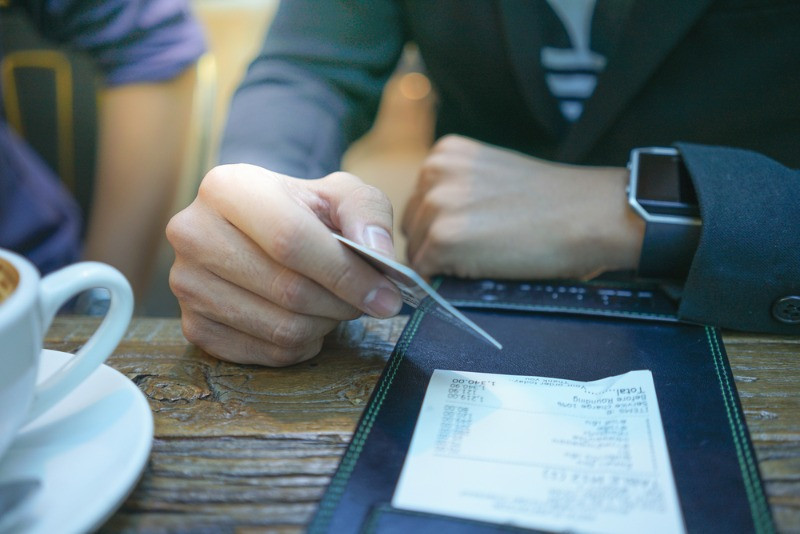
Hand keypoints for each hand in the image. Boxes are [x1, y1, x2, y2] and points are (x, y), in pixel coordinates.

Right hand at [166, 165, 402, 365]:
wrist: (259, 229)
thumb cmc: (304, 210)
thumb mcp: (341, 194)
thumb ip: (367, 214)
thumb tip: (378, 255)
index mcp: (227, 188)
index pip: (290, 240)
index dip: (345, 273)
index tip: (387, 295)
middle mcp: (193, 234)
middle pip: (288, 290)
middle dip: (342, 303)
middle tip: (367, 300)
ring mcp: (187, 284)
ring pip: (281, 328)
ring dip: (325, 325)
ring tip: (333, 304)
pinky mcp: (194, 327)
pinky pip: (268, 354)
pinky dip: (302, 345)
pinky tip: (307, 319)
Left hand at [401, 135, 643, 279]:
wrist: (590, 215)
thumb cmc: (552, 203)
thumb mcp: (490, 178)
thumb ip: (457, 192)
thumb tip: (428, 232)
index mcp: (444, 153)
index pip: (419, 203)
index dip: (440, 227)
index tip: (473, 236)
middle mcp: (433, 172)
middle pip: (412, 227)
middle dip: (436, 245)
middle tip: (483, 250)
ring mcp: (435, 204)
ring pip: (417, 253)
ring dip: (444, 265)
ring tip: (489, 257)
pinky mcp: (443, 238)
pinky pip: (426, 274)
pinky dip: (447, 281)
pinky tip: (484, 269)